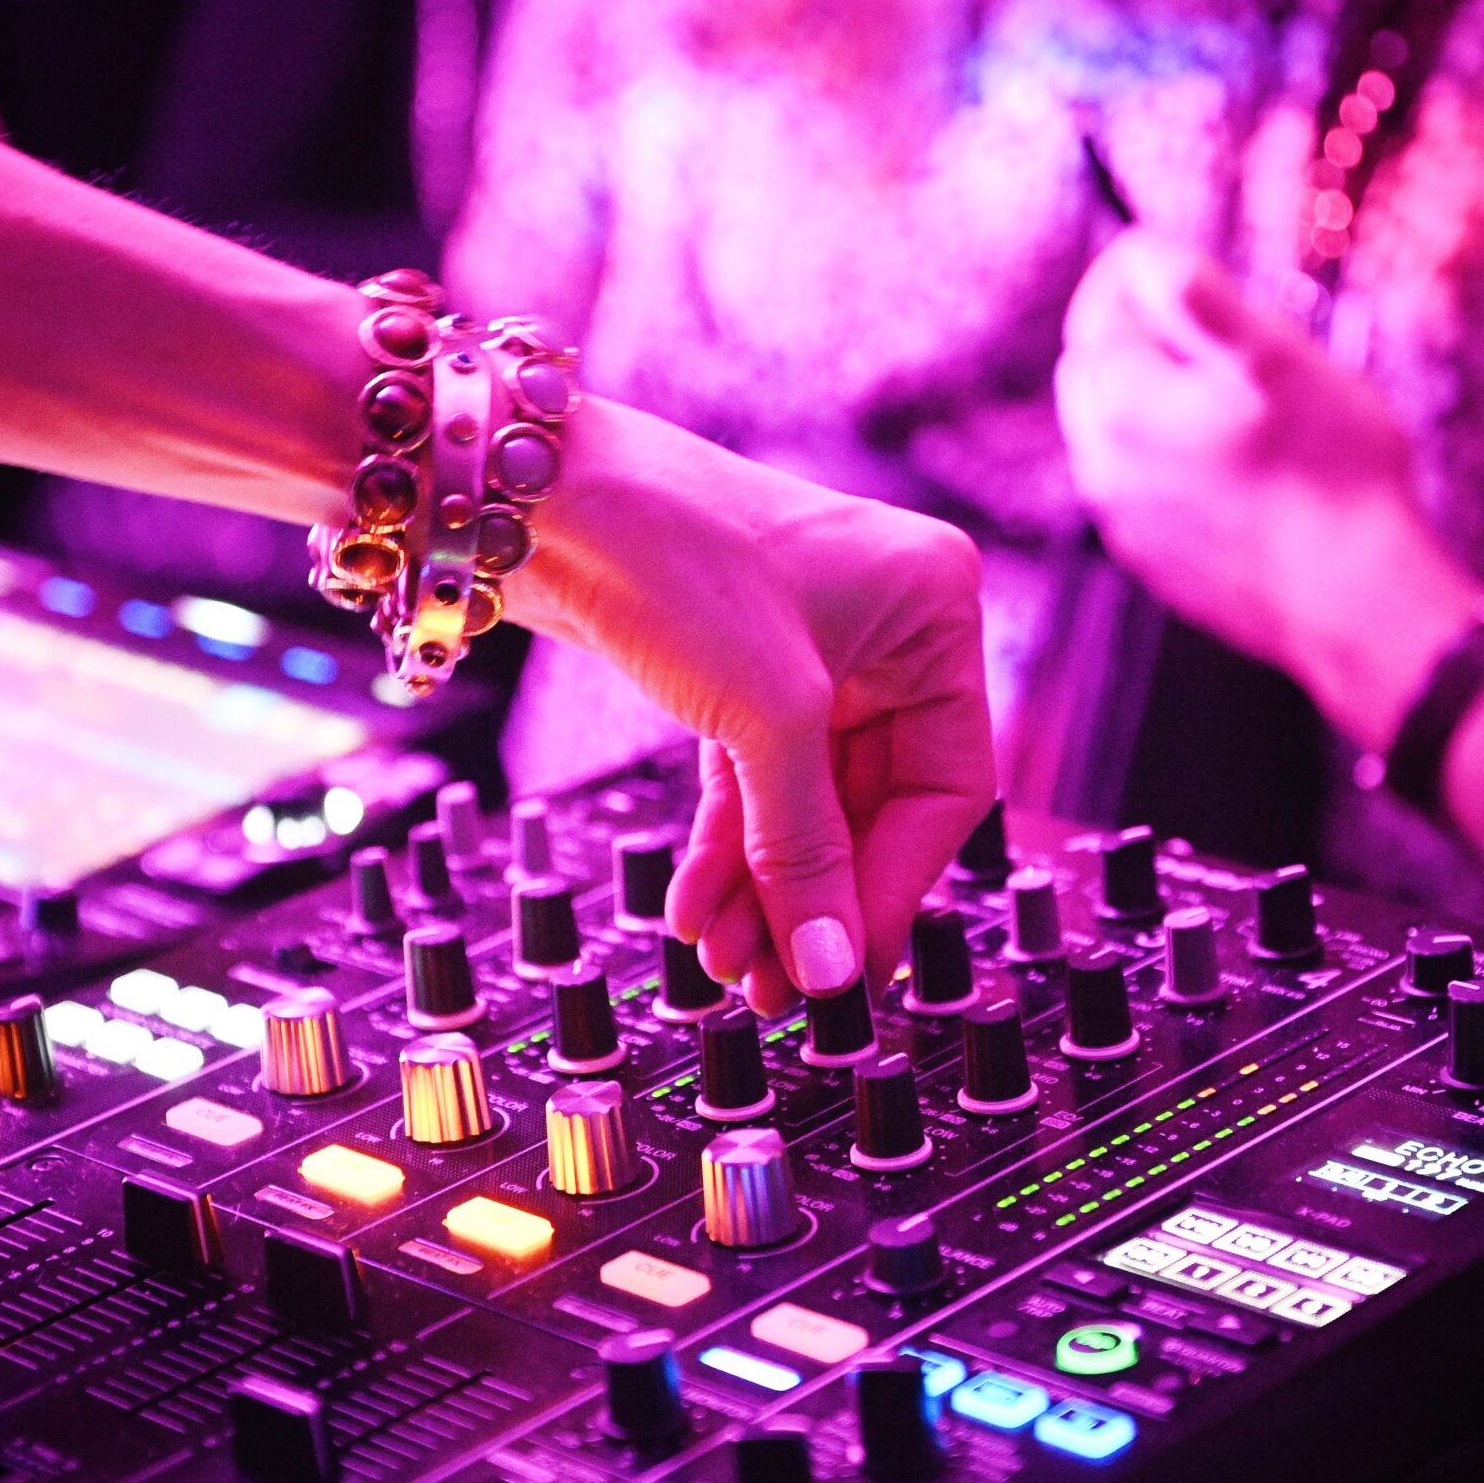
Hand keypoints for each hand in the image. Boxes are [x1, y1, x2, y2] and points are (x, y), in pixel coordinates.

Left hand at [519, 403, 993, 1017]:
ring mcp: (811, 650)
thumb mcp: (766, 717)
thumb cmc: (673, 551)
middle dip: (815, 897)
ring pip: (807, 804)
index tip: (844, 966)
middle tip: (779, 984)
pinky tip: (702, 914)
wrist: (538, 498)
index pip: (945, 788)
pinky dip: (732, 851)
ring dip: (769, 889)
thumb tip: (830, 967)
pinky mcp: (737, 671)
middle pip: (872, 808)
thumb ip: (805, 850)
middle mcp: (885, 627)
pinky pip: (755, 784)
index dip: (892, 887)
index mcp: (935, 610)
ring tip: (727, 964)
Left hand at [1054, 233, 1483, 753]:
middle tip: (1206, 323)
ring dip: (1151, 396)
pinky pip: (1139, 484)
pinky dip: (1165, 455)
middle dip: (1137, 335)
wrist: (1355, 602)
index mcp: (1121, 402)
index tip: (1172, 260)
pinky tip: (1229, 457)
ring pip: (1113, 428)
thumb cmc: (1330, 471)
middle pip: (1094, 368)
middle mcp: (1101, 463)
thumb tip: (1138, 253)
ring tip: (1225, 390)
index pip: (1098, 308)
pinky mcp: (1152, 558)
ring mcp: (1123, 518)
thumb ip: (1195, 297)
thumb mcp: (1274, 358)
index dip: (1133, 273)